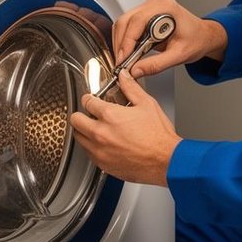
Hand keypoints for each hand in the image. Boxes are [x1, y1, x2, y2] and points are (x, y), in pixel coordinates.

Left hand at [70, 71, 178, 185]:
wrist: (166, 162)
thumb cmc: (159, 137)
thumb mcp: (147, 104)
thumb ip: (131, 88)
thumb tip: (124, 77)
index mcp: (110, 116)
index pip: (87, 102)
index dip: (89, 98)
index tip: (91, 100)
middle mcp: (101, 134)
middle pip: (75, 121)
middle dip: (80, 115)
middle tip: (88, 114)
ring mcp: (100, 151)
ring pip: (78, 138)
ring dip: (84, 132)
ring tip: (96, 129)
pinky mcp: (103, 165)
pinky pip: (88, 154)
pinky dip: (91, 147)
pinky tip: (103, 144)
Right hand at [113, 0, 226, 78]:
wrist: (204, 36)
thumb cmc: (197, 40)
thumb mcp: (179, 56)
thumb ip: (156, 64)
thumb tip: (135, 71)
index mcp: (165, 9)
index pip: (137, 22)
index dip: (126, 42)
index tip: (123, 58)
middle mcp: (155, 4)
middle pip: (126, 20)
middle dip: (120, 43)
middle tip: (120, 62)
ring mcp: (149, 8)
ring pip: (124, 22)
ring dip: (120, 42)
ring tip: (123, 59)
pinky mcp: (146, 14)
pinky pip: (128, 25)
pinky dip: (125, 39)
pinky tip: (128, 52)